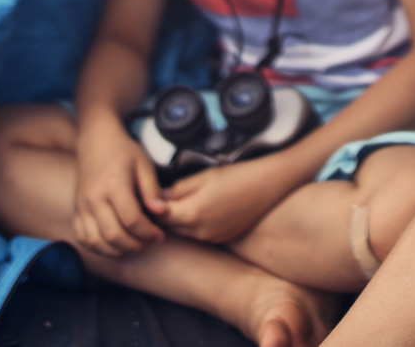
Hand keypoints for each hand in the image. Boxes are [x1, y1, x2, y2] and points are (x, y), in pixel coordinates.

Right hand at [73, 117, 167, 256]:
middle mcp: (94, 197)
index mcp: (113, 184)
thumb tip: (161, 213)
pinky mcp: (76, 211)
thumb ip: (152, 190)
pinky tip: (116, 245)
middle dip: (135, 245)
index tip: (160, 235)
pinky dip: (99, 248)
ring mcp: (82, 206)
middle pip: (113, 234)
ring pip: (97, 241)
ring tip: (135, 245)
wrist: (96, 142)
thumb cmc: (124, 153)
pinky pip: (84, 238)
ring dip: (118, 250)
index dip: (148, 232)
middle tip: (150, 243)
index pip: (131, 219)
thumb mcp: (144, 164)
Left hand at [160, 152, 306, 243]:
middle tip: (159, 202)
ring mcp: (212, 237)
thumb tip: (161, 198)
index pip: (159, 216)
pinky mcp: (223, 239)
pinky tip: (202, 210)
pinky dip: (195, 226)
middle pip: (170, 228)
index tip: (146, 199)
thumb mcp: (202, 176)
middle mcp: (200, 231)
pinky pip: (200, 235)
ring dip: (179, 222)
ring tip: (181, 204)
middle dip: (163, 216)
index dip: (151, 208)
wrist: (267, 185)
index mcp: (192, 213)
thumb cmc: (236, 176)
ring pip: (185, 233)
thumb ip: (178, 189)